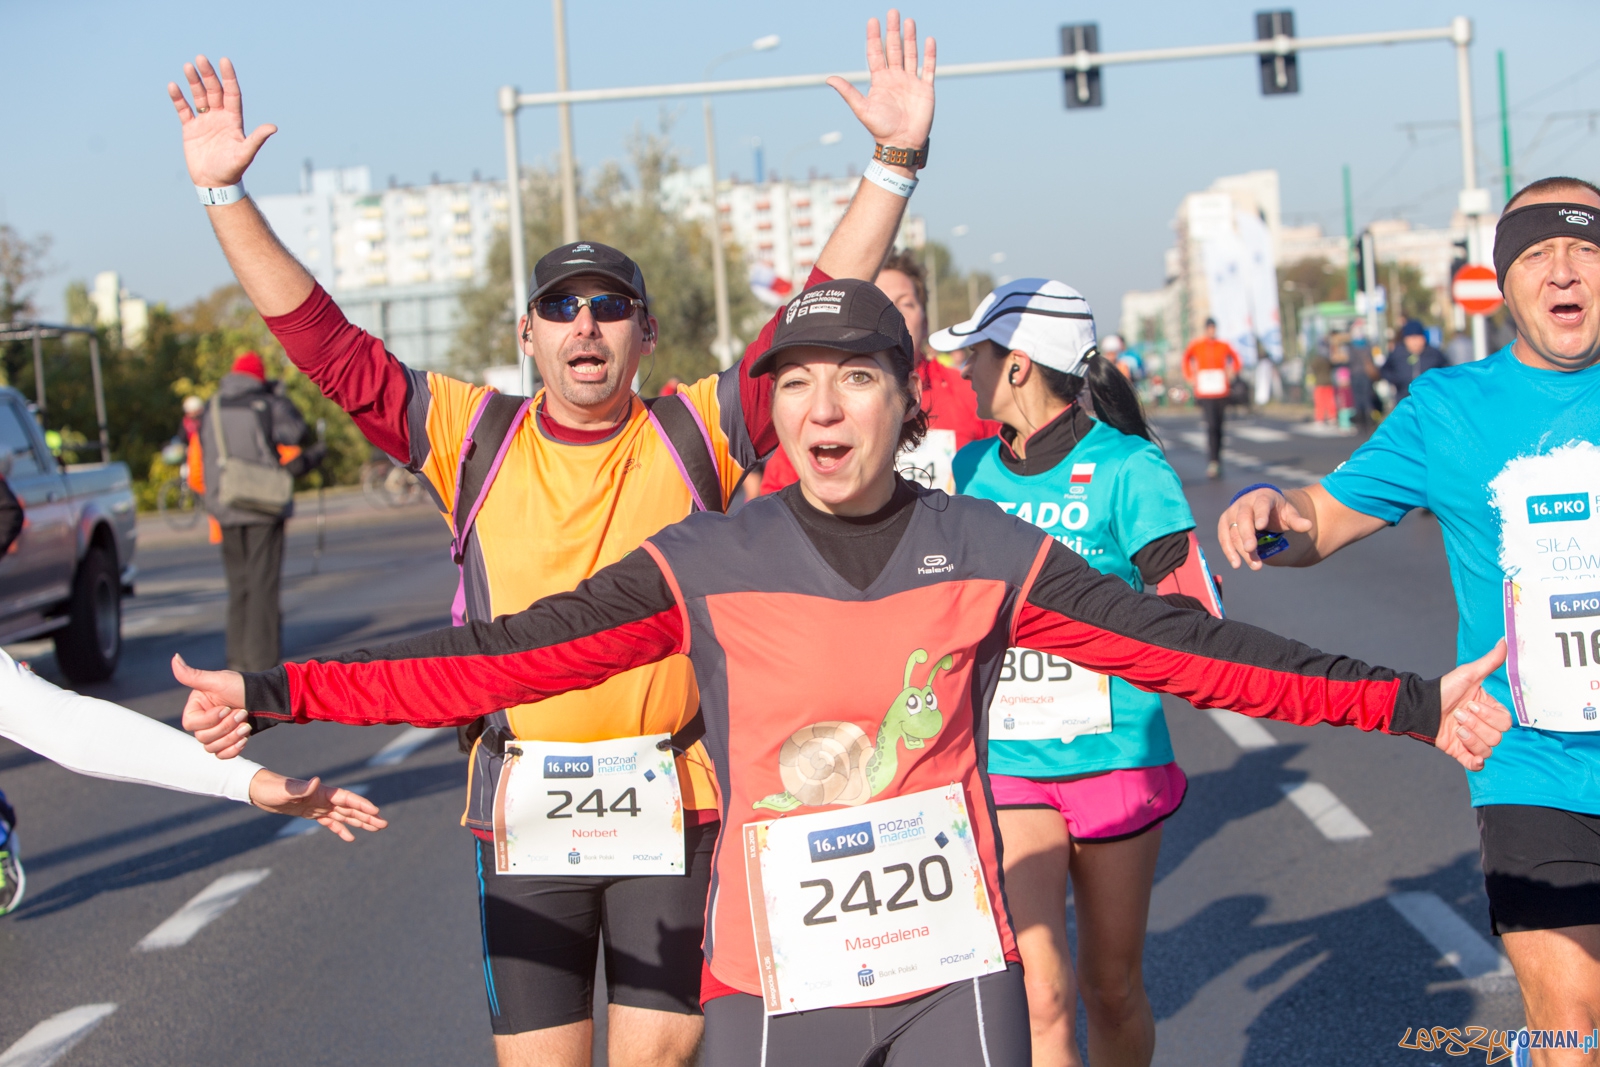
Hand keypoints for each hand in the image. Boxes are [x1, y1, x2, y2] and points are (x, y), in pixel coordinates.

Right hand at [167, 55, 276, 187]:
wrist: (215, 184)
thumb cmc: (232, 170)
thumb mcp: (245, 153)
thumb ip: (257, 139)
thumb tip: (273, 127)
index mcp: (233, 120)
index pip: (231, 93)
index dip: (228, 77)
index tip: (224, 61)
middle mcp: (220, 117)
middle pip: (214, 90)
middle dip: (208, 75)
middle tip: (201, 58)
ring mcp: (205, 122)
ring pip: (199, 96)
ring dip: (193, 81)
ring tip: (187, 66)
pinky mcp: (191, 129)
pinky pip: (183, 109)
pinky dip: (178, 98)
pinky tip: (173, 86)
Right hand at [172, 654, 250, 757]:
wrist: (266, 697)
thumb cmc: (242, 686)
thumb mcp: (217, 680)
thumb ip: (193, 675)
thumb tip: (174, 658)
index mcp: (196, 707)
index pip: (190, 724)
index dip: (209, 720)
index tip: (226, 708)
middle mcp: (203, 722)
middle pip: (202, 738)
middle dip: (225, 727)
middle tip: (242, 713)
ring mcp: (215, 733)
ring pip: (212, 748)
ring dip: (232, 737)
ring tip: (247, 724)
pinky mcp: (227, 742)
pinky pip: (222, 755)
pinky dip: (233, 750)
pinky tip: (245, 739)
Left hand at [247, 771, 387, 842]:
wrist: (261, 791)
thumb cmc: (274, 788)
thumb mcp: (287, 790)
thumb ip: (303, 787)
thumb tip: (317, 781)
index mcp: (323, 792)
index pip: (348, 799)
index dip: (362, 805)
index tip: (376, 812)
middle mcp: (325, 799)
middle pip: (351, 809)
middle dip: (368, 816)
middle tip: (384, 824)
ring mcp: (319, 807)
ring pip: (345, 816)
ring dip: (360, 822)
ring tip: (375, 829)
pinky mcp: (312, 814)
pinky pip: (331, 823)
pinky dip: (341, 830)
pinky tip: (350, 838)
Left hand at [827, 11, 934, 165]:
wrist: (901, 144)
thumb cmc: (880, 129)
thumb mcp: (862, 109)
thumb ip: (848, 92)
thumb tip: (829, 79)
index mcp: (880, 81)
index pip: (876, 53)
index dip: (874, 37)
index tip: (873, 20)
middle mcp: (895, 78)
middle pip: (894, 49)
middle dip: (893, 30)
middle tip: (892, 12)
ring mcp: (911, 82)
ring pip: (911, 54)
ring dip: (910, 38)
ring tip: (909, 21)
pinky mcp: (925, 89)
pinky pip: (929, 68)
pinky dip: (930, 55)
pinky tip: (929, 40)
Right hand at [1217, 487, 1311, 569]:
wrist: (1259, 506)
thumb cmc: (1276, 511)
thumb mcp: (1288, 513)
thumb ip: (1297, 520)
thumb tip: (1308, 526)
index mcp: (1262, 497)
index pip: (1261, 505)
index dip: (1260, 515)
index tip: (1261, 526)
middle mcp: (1244, 503)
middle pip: (1243, 519)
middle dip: (1246, 535)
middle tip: (1251, 550)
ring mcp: (1232, 513)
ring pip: (1233, 532)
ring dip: (1242, 550)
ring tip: (1255, 565)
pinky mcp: (1225, 524)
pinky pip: (1224, 538)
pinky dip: (1229, 552)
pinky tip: (1237, 564)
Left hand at [1435, 640, 1513, 771]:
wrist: (1420, 706)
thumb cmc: (1444, 688)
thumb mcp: (1468, 674)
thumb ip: (1490, 662)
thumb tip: (1504, 641)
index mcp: (1489, 710)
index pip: (1505, 721)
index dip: (1489, 715)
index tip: (1471, 704)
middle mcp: (1484, 726)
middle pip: (1498, 736)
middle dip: (1477, 724)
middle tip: (1458, 714)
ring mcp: (1473, 740)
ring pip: (1488, 749)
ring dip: (1471, 738)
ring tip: (1455, 726)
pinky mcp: (1462, 753)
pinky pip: (1477, 765)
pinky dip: (1475, 762)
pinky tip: (1469, 755)